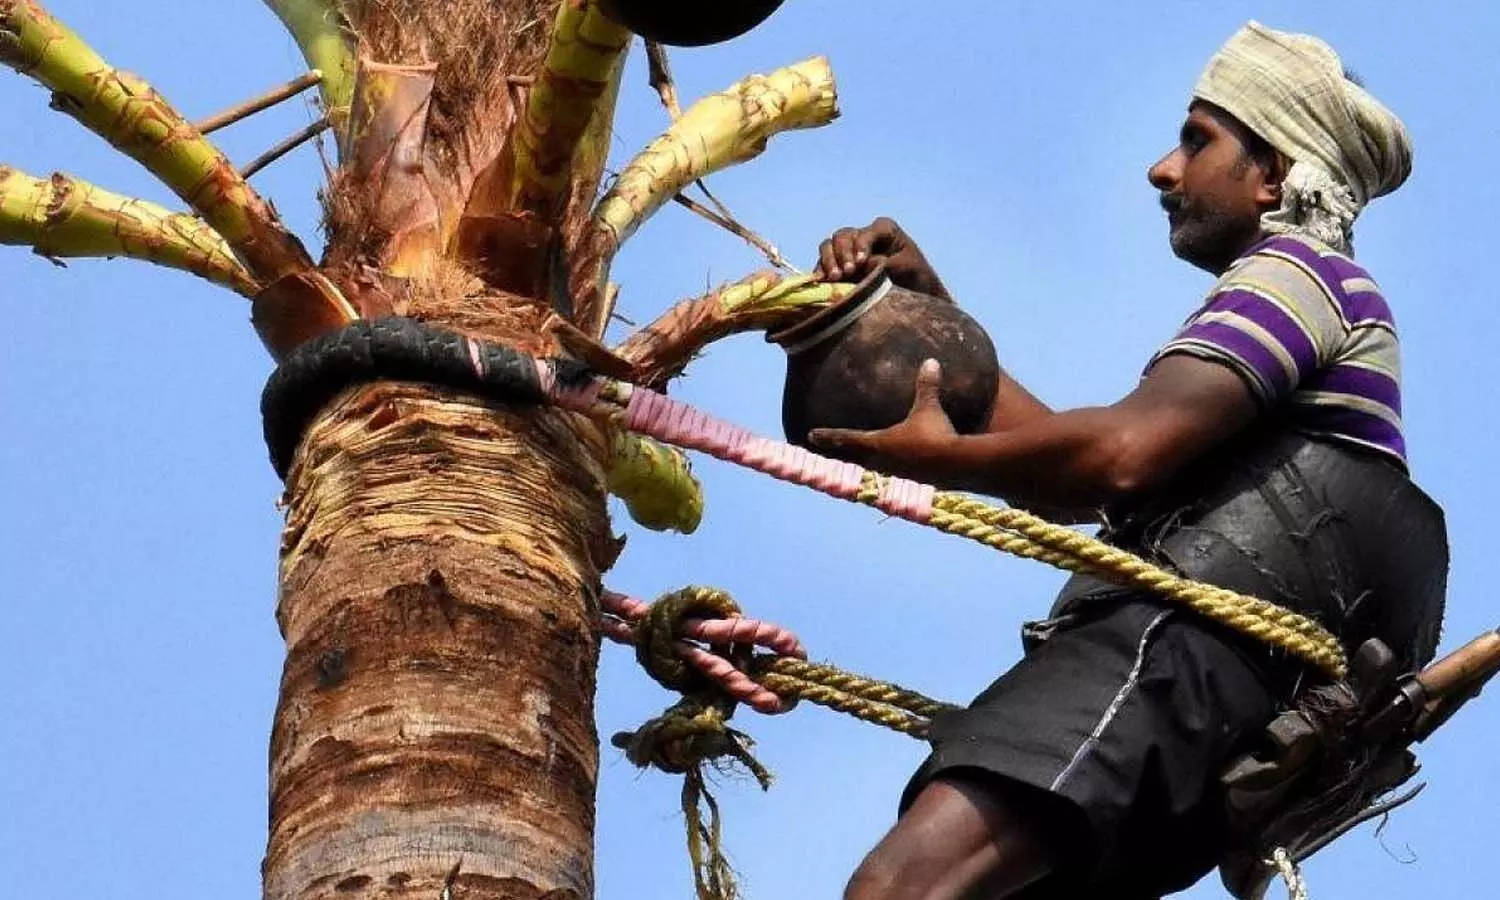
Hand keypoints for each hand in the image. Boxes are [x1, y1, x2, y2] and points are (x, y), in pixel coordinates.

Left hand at [808, 359, 957, 476]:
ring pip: (871, 472)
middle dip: (838, 457)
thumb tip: (930, 362)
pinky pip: (893, 477)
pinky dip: (887, 474)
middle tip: (823, 455)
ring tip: (855, 466)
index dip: (828, 436)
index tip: (810, 435)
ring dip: (860, 468)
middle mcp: (882, 462)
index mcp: (879, 444)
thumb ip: (926, 387)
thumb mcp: (929, 409)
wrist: (957, 467)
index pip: (846, 438)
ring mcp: (895, 476)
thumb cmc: (936, 435)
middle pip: (853, 460)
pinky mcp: (912, 485)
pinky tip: (894, 473)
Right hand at [813, 217, 950, 300]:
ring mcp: (849, 250)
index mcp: (883, 229)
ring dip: (829, 260)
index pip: (866, 233)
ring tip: (835, 278)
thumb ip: (886, 264)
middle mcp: (862, 236)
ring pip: (828, 245)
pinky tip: (821, 281)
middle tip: (847, 272)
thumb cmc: (915, 275)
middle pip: (843, 236)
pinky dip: (821, 270)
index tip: (861, 262)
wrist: (913, 292)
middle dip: (842, 253)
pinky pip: (823, 263)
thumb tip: (863, 265)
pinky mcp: (839, 265)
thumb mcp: (907, 267)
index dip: (861, 246)